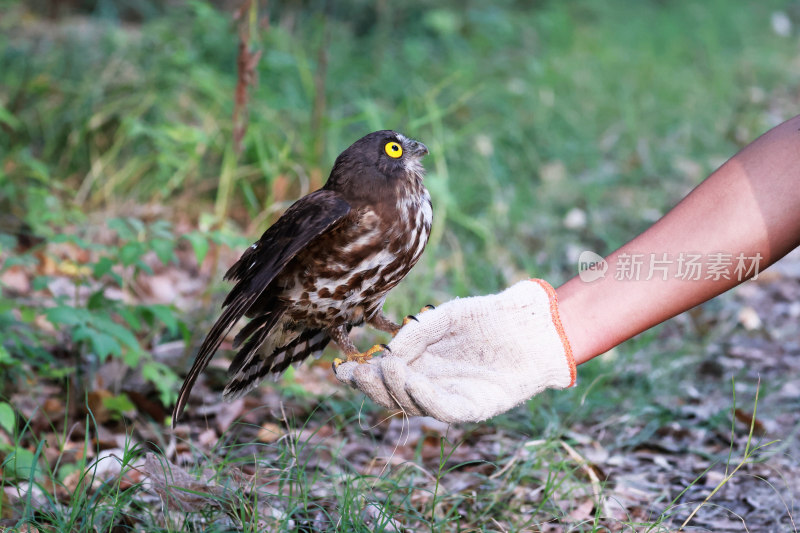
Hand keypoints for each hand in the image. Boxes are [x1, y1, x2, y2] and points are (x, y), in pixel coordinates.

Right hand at [334, 279, 575, 422]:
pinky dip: (424, 397)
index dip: (361, 376)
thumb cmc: (490, 318)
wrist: (532, 323)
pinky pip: (446, 408)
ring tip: (384, 368)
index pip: (385, 378)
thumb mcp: (445, 317)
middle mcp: (434, 386)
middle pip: (394, 396)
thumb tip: (387, 352)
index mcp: (422, 366)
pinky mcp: (477, 406)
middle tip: (357, 372)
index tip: (341, 368)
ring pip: (415, 405)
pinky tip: (410, 380)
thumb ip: (417, 332)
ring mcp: (454, 397)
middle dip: (372, 386)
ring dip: (395, 390)